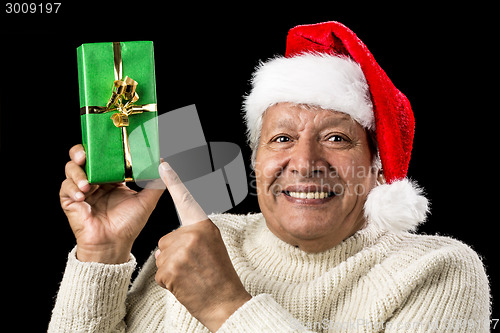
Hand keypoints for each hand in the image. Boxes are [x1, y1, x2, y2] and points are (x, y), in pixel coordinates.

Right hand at [59, 144, 164, 262]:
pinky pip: (65, 188)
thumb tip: (161, 162)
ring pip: (71, 169)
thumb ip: (155, 182)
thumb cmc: (129, 224)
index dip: (102, 148)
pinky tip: (82, 196)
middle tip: (85, 155)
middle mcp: (96, 181)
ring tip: (87, 184)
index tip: (106, 142)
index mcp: (112, 179)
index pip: (104, 156)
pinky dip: (72, 189)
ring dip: (77, 173)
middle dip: (81, 152)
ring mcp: (82, 190)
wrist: (114, 244)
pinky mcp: (70, 201)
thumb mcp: (147, 200)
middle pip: (82, 157)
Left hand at [155, 162, 251, 330]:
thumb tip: (172, 238)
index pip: (187, 199)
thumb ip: (194, 233)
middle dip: (173, 253)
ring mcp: (181, 250)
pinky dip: (168, 280)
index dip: (174, 180)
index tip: (163, 163)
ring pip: (162, 255)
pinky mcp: (170, 267)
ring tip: (190, 275)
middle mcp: (193, 234)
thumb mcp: (212, 244)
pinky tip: (184, 283)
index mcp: (204, 225)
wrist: (224, 302)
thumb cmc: (219, 275)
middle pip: (166, 238)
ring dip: (171, 267)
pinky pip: (159, 270)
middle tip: (193, 266)